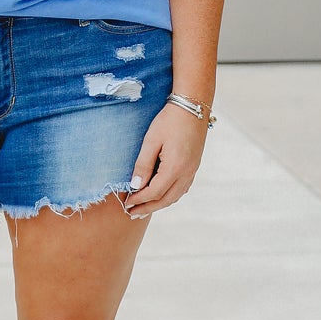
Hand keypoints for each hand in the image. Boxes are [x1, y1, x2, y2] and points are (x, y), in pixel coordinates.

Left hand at [124, 103, 207, 218]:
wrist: (192, 106)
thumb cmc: (169, 120)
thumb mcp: (151, 140)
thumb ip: (143, 164)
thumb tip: (135, 186)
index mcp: (175, 168)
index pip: (154, 192)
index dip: (139, 200)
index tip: (126, 204)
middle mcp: (186, 173)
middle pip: (165, 199)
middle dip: (148, 207)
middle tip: (132, 213)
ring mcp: (192, 170)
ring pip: (175, 196)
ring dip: (159, 204)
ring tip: (144, 208)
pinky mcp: (194, 166)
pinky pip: (182, 188)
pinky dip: (169, 196)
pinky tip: (161, 195)